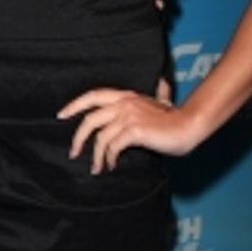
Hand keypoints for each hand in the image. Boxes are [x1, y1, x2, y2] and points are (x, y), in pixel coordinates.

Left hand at [57, 87, 200, 173]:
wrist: (190, 126)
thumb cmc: (176, 118)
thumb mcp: (163, 102)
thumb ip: (159, 94)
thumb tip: (162, 82)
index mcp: (126, 96)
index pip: (94, 95)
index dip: (75, 104)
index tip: (61, 115)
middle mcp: (125, 103)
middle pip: (90, 119)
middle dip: (78, 138)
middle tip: (74, 153)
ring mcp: (129, 116)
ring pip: (100, 138)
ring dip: (95, 156)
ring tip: (96, 168)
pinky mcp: (135, 131)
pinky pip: (112, 147)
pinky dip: (109, 159)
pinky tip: (112, 165)